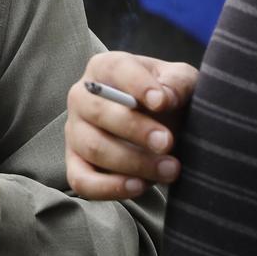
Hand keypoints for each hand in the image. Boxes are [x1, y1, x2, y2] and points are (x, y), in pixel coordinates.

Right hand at [65, 52, 198, 200]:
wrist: (162, 126)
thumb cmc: (168, 97)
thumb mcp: (181, 82)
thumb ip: (177, 83)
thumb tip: (165, 98)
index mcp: (105, 68)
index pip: (115, 70)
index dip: (138, 85)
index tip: (162, 102)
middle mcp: (81, 97)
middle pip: (98, 112)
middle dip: (136, 129)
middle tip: (167, 142)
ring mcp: (75, 132)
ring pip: (93, 147)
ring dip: (133, 162)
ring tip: (170, 169)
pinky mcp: (76, 164)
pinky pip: (81, 180)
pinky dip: (109, 187)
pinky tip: (139, 187)